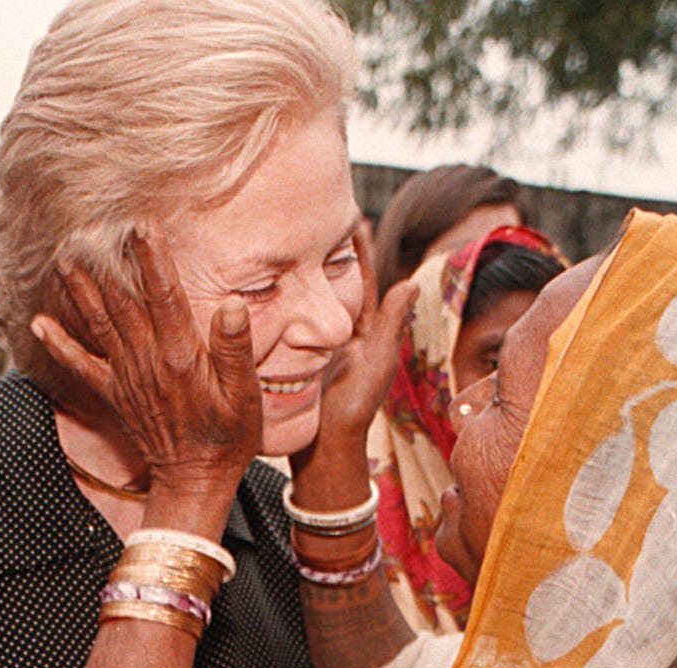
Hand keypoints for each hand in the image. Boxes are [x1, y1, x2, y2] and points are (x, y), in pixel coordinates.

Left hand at [30, 223, 261, 490]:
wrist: (196, 481)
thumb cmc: (228, 437)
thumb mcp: (246, 395)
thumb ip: (235, 350)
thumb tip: (231, 305)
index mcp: (181, 357)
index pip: (165, 297)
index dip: (153, 260)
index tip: (143, 227)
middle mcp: (148, 362)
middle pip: (124, 302)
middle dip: (111, 262)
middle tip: (92, 228)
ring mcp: (127, 377)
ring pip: (100, 324)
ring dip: (80, 290)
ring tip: (64, 257)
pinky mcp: (115, 394)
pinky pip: (81, 366)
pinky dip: (58, 344)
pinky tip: (38, 323)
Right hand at [295, 225, 416, 468]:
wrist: (320, 447)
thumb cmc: (353, 411)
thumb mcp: (376, 364)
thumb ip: (391, 326)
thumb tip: (412, 284)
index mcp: (364, 330)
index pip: (362, 279)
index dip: (358, 248)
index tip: (355, 215)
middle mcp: (338, 331)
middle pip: (332, 281)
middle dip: (326, 249)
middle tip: (319, 211)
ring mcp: (312, 341)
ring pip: (307, 296)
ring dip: (302, 268)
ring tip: (293, 233)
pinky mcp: (290, 352)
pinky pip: (286, 318)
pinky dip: (280, 296)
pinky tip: (265, 276)